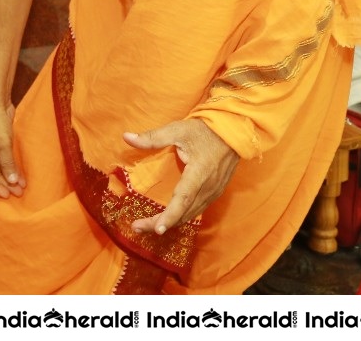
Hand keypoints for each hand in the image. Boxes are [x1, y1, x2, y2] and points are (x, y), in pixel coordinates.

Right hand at [0, 100, 23, 196]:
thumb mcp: (2, 145)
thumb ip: (7, 164)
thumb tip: (13, 182)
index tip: (7, 196)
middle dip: (6, 183)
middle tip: (18, 193)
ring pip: (1, 167)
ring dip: (11, 176)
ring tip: (22, 187)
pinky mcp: (0, 143)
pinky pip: (6, 159)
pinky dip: (13, 166)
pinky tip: (21, 173)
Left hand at [123, 119, 238, 234]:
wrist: (234, 131)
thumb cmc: (204, 130)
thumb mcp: (177, 130)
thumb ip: (152, 137)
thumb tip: (126, 137)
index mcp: (199, 173)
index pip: (183, 199)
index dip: (170, 216)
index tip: (157, 229)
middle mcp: (208, 187)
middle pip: (184, 212)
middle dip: (161, 223)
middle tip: (138, 227)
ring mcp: (214, 191)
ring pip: (191, 214)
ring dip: (171, 222)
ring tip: (148, 226)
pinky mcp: (215, 192)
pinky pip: (197, 209)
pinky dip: (182, 216)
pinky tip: (169, 218)